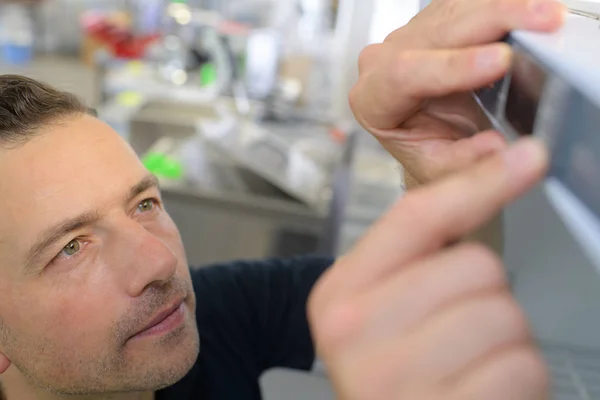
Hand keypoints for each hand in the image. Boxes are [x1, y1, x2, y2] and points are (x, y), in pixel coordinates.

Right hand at [309, 138, 548, 398]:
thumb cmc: (396, 369)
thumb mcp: (386, 305)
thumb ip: (424, 246)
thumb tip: (505, 165)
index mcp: (339, 294)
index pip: (416, 218)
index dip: (478, 183)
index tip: (526, 159)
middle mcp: (353, 333)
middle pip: (475, 266)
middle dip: (485, 296)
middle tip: (456, 332)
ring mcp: (393, 379)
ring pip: (503, 315)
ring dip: (504, 342)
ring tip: (467, 364)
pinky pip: (520, 367)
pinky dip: (516, 381)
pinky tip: (479, 390)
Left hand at [350, 0, 564, 185]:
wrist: (435, 140)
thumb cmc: (429, 153)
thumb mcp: (441, 170)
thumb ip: (464, 163)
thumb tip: (494, 148)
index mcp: (373, 101)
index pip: (404, 75)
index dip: (454, 65)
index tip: (499, 61)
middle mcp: (383, 64)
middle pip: (436, 31)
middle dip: (492, 22)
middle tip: (540, 23)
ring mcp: (408, 39)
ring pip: (454, 11)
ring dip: (504, 9)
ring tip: (546, 16)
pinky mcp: (434, 23)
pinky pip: (468, 5)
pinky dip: (502, 7)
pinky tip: (530, 11)